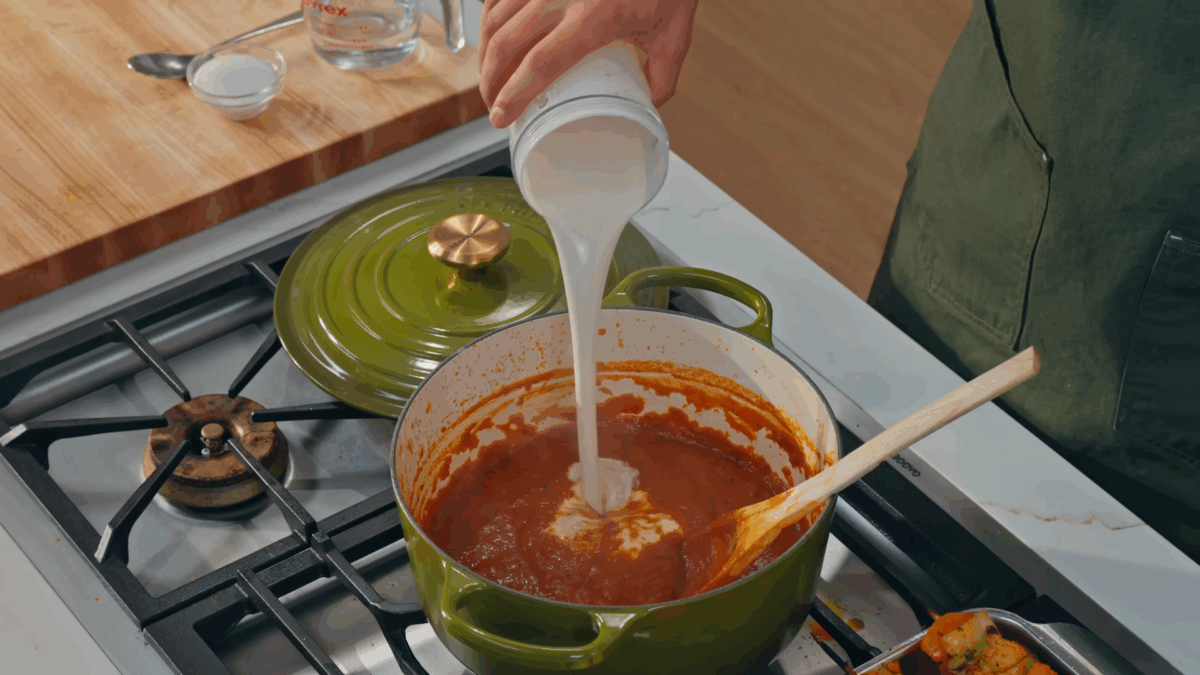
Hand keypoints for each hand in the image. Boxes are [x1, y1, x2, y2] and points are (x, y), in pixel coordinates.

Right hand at [479, 0, 699, 127]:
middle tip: (494, 106)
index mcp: (594, 17)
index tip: (501, 118)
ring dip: (485, 52)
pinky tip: (493, 36)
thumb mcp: (673, 35)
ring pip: (495, 18)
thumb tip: (647, 104)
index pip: (541, 64)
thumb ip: (662, 75)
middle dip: (490, 80)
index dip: (515, 95)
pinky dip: (489, 18)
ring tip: (490, 77)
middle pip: (506, 43)